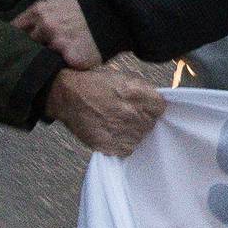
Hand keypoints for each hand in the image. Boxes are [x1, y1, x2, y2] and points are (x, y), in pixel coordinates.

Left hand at [15, 0, 100, 67]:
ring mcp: (57, 42)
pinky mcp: (69, 57)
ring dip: (45, 60)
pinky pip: (58, 67)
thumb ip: (37, 18)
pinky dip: (62, 67)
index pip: (14, 29)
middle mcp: (45, 25)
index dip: (13, 40)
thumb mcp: (57, 6)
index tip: (14, 47)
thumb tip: (15, 34)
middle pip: (25, 46)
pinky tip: (69, 62)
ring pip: (40, 58)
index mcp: (39, 11)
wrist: (112, 19)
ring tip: (58, 57)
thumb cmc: (82, 14)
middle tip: (39, 55)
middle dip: (30, 51)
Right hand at [46, 64, 165, 155]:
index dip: (151, 107)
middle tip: (124, 114)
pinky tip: (111, 132)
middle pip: (151, 123)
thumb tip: (155, 103)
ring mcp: (122, 130)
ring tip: (115, 123)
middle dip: (142, 119)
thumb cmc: (93, 84)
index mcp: (137, 93)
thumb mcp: (123, 77)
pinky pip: (128, 149)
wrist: (67, 96)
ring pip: (140, 137)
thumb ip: (142, 91)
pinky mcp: (112, 145)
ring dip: (132, 133)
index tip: (143, 107)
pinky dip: (121, 144)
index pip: (160, 108)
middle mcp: (132, 112)